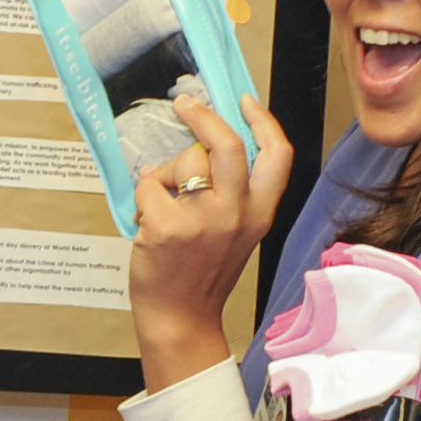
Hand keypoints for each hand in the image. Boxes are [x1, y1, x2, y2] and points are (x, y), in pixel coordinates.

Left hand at [126, 88, 294, 389]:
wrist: (180, 319)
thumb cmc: (202, 275)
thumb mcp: (236, 233)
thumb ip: (231, 194)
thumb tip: (203, 146)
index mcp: (260, 214)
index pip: (277, 156)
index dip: (263, 121)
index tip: (245, 101)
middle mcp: (237, 214)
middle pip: (227, 143)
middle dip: (203, 114)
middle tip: (185, 104)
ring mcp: (202, 220)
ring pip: (184, 161)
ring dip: (167, 172)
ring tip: (163, 201)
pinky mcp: (167, 226)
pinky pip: (150, 184)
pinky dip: (143, 195)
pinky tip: (147, 219)